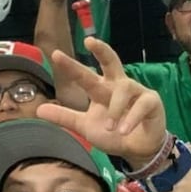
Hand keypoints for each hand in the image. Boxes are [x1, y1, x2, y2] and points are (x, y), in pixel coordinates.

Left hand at [36, 37, 166, 167]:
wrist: (136, 150)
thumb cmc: (112, 133)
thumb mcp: (85, 126)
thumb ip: (65, 117)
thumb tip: (39, 110)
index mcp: (101, 88)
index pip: (85, 74)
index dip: (71, 65)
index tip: (55, 55)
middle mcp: (118, 85)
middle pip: (111, 61)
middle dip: (101, 50)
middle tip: (90, 42)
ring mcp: (137, 91)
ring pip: (124, 88)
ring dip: (115, 109)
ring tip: (111, 128)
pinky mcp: (152, 101)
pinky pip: (141, 105)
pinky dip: (131, 118)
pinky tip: (123, 130)